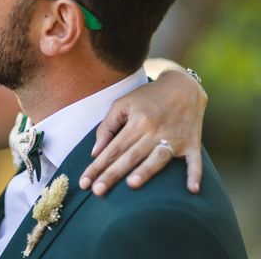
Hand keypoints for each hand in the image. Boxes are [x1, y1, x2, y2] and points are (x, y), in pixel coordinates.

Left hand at [78, 68, 206, 195]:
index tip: (84, 182)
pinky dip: (194, 175)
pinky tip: (192, 190)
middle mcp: (155, 130)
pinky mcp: (192, 143)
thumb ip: (107, 127)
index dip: (98, 166)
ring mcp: (175, 138)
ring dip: (146, 171)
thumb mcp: (122, 104)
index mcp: (137, 121)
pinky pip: (194, 161)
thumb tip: (95, 153)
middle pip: (130, 156)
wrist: (183, 87)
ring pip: (158, 158)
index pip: (113, 148)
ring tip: (131, 184)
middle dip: (112, 174)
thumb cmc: (147, 97)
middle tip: (97, 191)